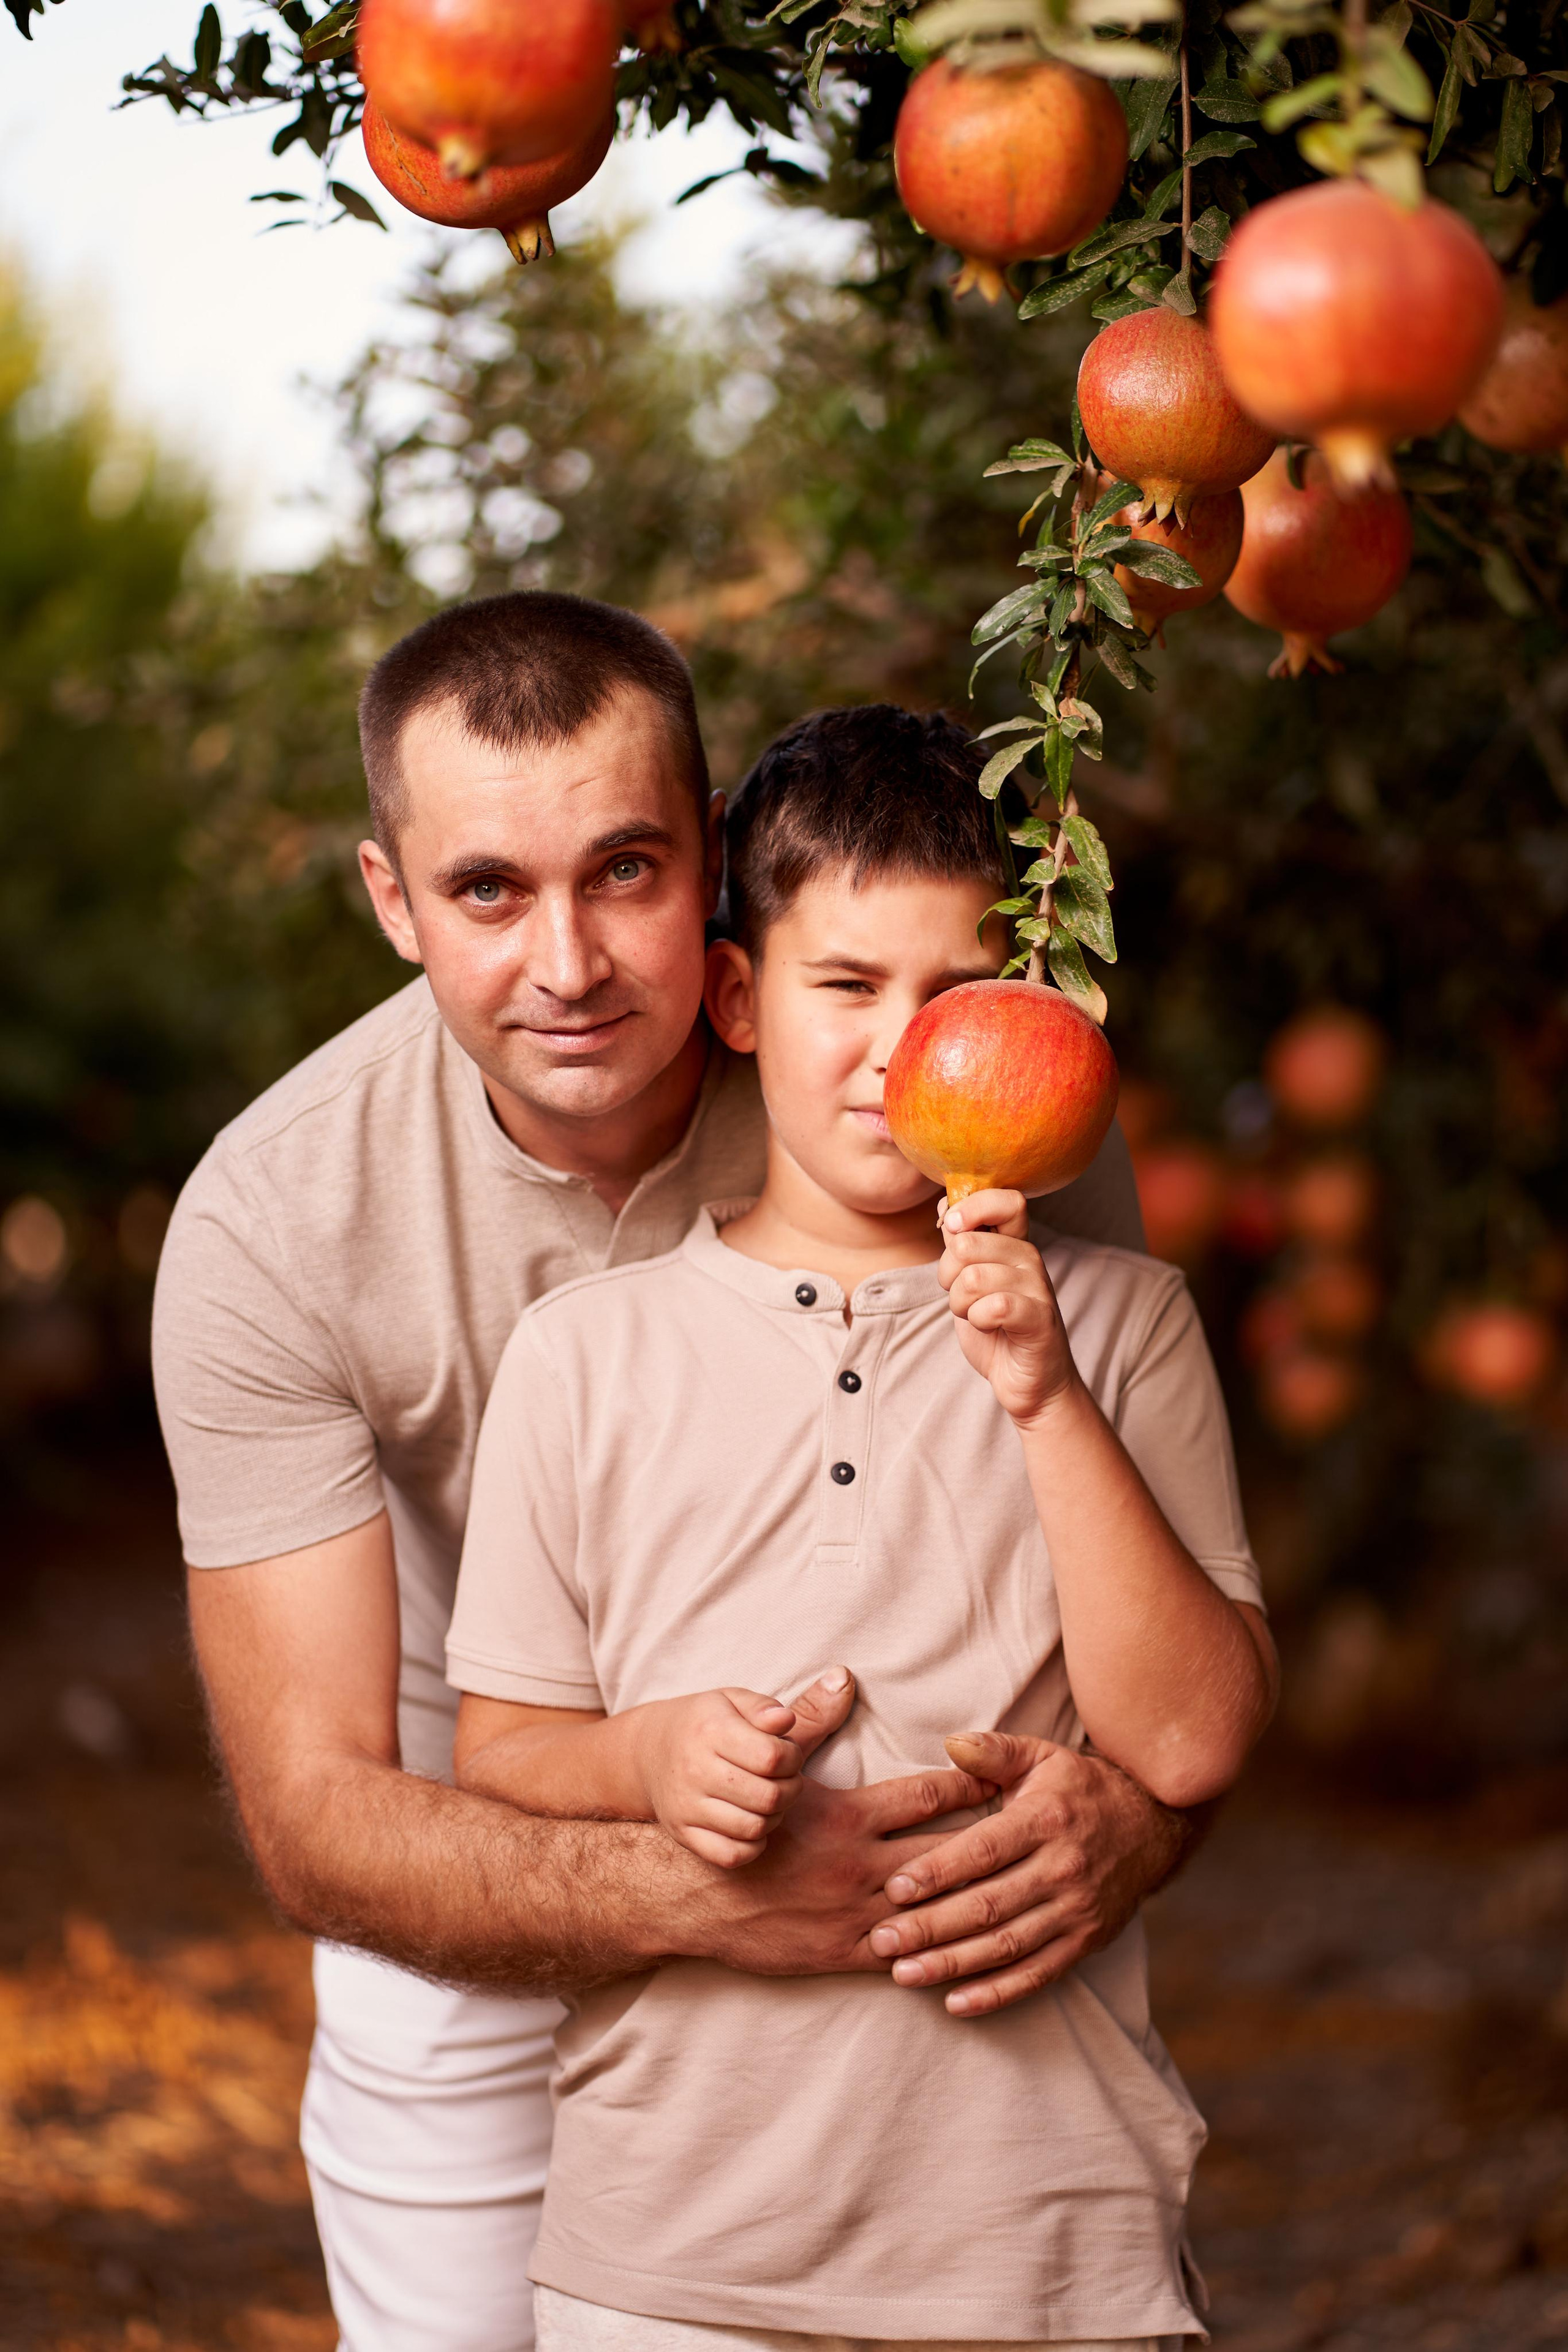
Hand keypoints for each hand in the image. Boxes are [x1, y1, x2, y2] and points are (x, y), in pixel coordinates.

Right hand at [630, 1686, 806, 1866]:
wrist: (649, 1750)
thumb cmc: (704, 1723)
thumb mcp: (732, 1700)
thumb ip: (763, 1708)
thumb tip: (786, 1720)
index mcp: (710, 1730)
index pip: (772, 1757)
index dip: (793, 1757)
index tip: (788, 1754)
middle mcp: (694, 1770)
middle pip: (768, 1796)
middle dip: (790, 1788)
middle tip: (784, 1779)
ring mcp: (685, 1806)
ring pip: (753, 1828)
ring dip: (774, 1816)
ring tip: (768, 1798)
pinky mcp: (682, 1833)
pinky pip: (731, 1855)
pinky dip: (752, 1845)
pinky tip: (752, 1822)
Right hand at [666, 1669, 999, 1968]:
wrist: (700, 1897)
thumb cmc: (745, 1827)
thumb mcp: (781, 1772)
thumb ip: (816, 1724)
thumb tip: (843, 1675)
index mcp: (849, 1817)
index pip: (926, 1797)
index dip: (970, 1786)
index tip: (1007, 1779)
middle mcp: (860, 1867)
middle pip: (944, 1853)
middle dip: (992, 1843)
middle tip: (1036, 1833)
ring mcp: (857, 1915)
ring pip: (935, 1907)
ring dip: (978, 1896)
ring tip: (1021, 1886)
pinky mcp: (847, 1952)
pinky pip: (909, 1952)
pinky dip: (944, 1947)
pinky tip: (979, 1944)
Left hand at [867, 1736, 1190, 2015]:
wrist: (1152, 1826)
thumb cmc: (1080, 1788)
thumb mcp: (1041, 1756)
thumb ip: (994, 1751)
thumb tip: (951, 1744)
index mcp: (1045, 1820)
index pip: (983, 1850)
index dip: (937, 1871)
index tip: (894, 1887)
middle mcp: (1062, 1868)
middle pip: (988, 1905)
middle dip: (930, 1927)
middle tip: (881, 1940)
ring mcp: (1076, 1910)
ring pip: (1007, 1945)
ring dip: (953, 1965)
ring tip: (904, 1974)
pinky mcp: (1085, 1941)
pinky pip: (1038, 1975)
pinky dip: (997, 1993)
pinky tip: (956, 2004)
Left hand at [938, 1190, 1077, 1425]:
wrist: (1030, 1383)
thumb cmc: (998, 1331)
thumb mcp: (969, 1283)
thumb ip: (960, 1246)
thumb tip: (944, 1205)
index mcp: (1015, 1244)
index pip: (1006, 1200)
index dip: (971, 1209)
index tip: (952, 1231)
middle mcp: (1030, 1259)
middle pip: (967, 1244)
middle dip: (947, 1275)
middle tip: (961, 1297)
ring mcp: (1038, 1288)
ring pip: (973, 1278)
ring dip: (960, 1305)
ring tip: (976, 1316)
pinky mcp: (1039, 1319)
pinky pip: (994, 1306)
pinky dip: (979, 1321)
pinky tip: (989, 1328)